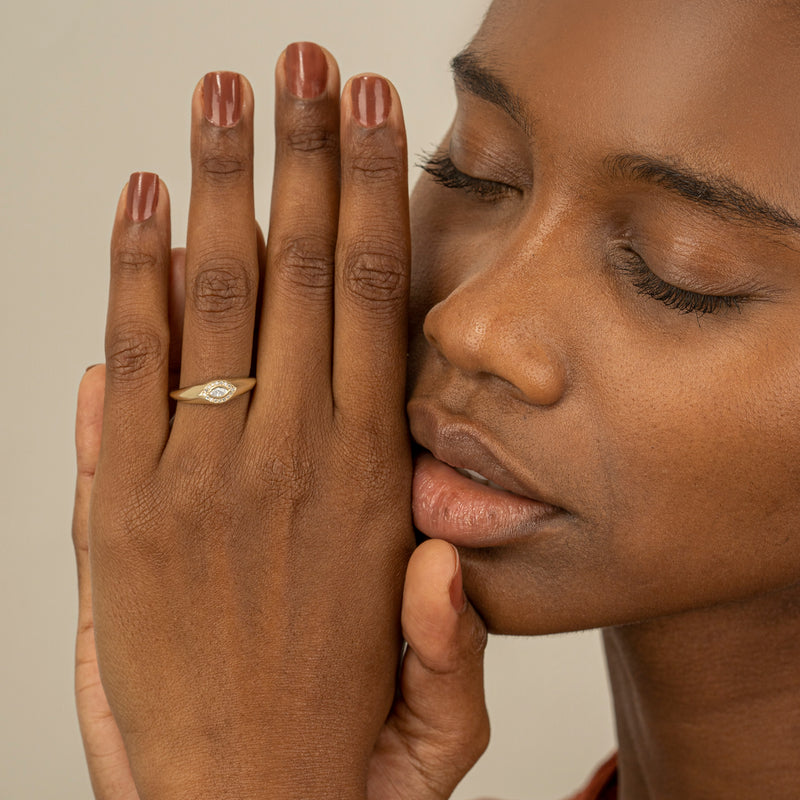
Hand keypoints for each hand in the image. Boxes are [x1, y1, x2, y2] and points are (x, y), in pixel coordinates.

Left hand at [78, 45, 488, 799]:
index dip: (377, 199)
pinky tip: (140, 201)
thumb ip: (448, 616)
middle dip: (307, 153)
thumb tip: (436, 529)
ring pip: (216, 296)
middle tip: (306, 62)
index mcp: (372, 489)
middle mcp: (289, 463)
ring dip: (221, 182)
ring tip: (226, 93)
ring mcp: (197, 478)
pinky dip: (132, 274)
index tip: (375, 118)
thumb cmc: (337, 754)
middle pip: (303, 270)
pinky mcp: (121, 509)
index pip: (375, 302)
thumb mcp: (440, 706)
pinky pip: (131, 362)